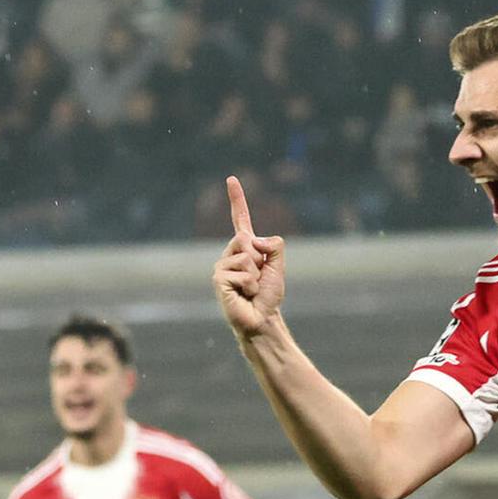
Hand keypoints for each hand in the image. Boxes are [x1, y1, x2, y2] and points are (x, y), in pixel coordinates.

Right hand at [212, 175, 286, 338]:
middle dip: (260, 259)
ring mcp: (222, 266)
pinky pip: (243, 272)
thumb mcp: (278, 267)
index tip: (231, 179)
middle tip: (258, 278)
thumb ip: (275, 247)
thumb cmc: (268, 296)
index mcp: (245, 248)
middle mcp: (230, 253)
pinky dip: (250, 285)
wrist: (261, 319)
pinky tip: (244, 294)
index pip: (240, 219)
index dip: (236, 199)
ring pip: (247, 257)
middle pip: (247, 238)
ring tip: (251, 289)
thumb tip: (254, 240)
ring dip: (256, 275)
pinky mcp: (218, 279)